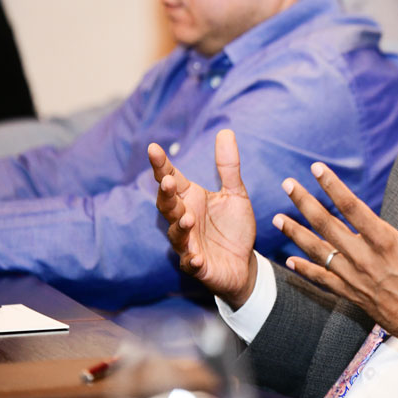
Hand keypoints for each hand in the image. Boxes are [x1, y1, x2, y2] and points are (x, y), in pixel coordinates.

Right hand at [148, 129, 257, 308]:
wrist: (243, 263)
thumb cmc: (233, 226)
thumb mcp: (235, 193)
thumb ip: (228, 166)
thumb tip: (226, 131)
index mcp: (190, 199)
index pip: (171, 179)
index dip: (161, 165)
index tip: (153, 148)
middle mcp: (184, 219)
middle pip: (167, 205)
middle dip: (166, 194)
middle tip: (168, 181)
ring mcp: (188, 244)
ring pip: (177, 234)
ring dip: (180, 226)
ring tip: (187, 218)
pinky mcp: (198, 266)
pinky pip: (191, 264)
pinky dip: (192, 260)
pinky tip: (196, 257)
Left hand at [276, 164, 397, 367]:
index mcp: (387, 243)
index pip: (354, 208)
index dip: (334, 187)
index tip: (318, 170)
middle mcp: (366, 260)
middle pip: (328, 226)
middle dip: (306, 203)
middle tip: (288, 184)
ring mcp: (357, 279)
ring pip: (320, 253)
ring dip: (297, 234)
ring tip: (278, 218)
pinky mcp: (354, 296)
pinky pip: (324, 281)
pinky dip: (306, 270)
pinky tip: (290, 260)